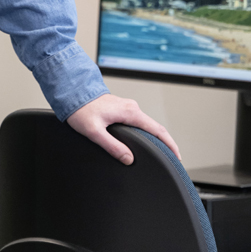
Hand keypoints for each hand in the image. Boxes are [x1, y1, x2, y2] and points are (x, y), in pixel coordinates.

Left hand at [66, 93, 180, 165]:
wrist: (73, 93)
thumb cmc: (81, 109)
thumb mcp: (94, 131)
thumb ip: (112, 146)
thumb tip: (128, 159)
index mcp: (129, 112)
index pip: (157, 129)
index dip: (170, 144)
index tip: (177, 156)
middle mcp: (131, 108)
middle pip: (156, 127)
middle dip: (166, 143)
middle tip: (173, 158)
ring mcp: (127, 108)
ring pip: (147, 125)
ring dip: (156, 138)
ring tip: (162, 152)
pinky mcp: (121, 109)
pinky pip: (139, 123)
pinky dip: (147, 133)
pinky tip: (145, 141)